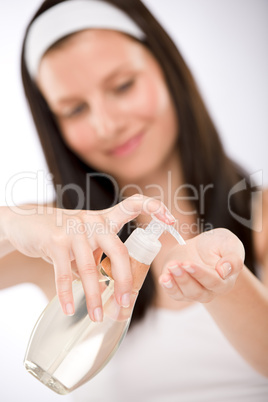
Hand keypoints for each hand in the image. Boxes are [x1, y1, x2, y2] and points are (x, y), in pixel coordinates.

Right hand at [2, 195, 174, 319]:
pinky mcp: (55, 241)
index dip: (153, 208)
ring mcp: (74, 231)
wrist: (27, 224)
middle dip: (125, 280)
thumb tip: (113, 285)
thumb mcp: (86, 238)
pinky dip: (67, 294)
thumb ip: (100, 255)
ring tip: (98, 316)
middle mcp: (92, 221)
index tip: (171, 220)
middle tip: (127, 302)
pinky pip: (64, 274)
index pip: (133, 205)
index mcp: (104, 219)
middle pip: (118, 251)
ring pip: (90, 268)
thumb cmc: (63, 234)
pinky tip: (68, 309)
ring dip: (95, 296)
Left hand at [159, 228, 244, 302]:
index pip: (214, 282)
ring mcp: (194, 292)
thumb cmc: (219, 245)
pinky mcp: (180, 289)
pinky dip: (168, 287)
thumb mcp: (230, 244)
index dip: (200, 274)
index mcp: (225, 281)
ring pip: (184, 294)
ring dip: (175, 282)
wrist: (203, 247)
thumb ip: (233, 258)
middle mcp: (210, 291)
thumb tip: (225, 270)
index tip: (188, 263)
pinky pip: (174, 294)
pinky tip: (163, 277)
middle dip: (184, 279)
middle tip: (176, 264)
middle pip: (197, 291)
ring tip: (169, 267)